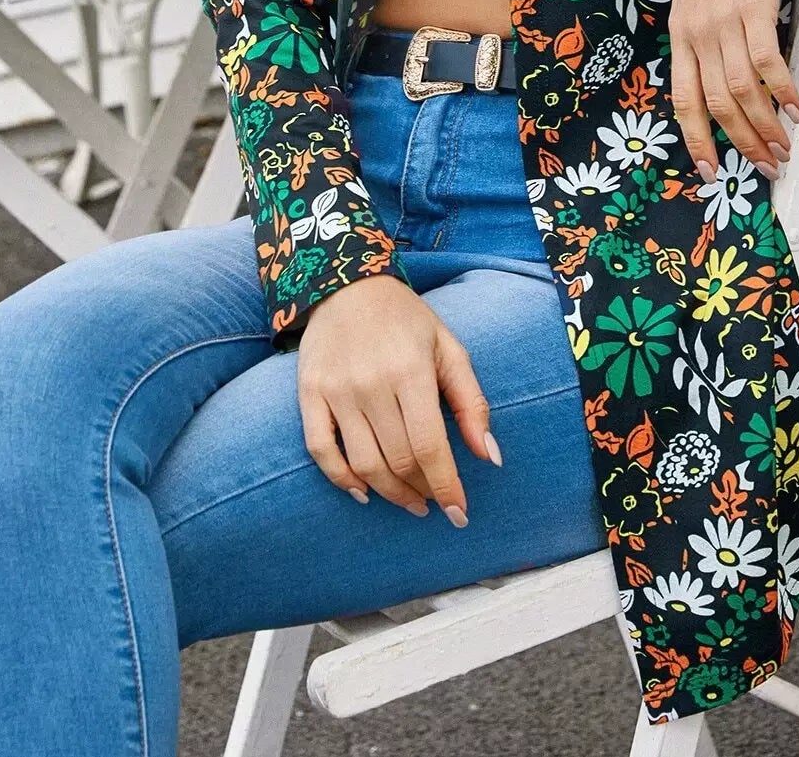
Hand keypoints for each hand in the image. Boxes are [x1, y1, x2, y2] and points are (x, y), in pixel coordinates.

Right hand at [295, 275, 500, 522]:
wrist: (347, 285)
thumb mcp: (448, 349)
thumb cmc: (407, 320)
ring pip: (363, 464)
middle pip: (398, 460)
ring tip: (410, 500)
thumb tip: (489, 458)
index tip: (460, 513)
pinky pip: (321, 451)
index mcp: (411, 370)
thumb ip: (471, 403)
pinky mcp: (309, 394)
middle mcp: (372, 383)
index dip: (447, 486)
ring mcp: (336, 391)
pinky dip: (341, 480)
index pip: (430, 446)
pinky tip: (364, 491)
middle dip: (422, 490)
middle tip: (435, 499)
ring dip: (390, 493)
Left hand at [669, 0, 798, 183]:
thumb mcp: (689, 2)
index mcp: (679, 38)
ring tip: (784, 145)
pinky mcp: (753, 8)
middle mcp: (698, 35)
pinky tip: (796, 106)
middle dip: (743, 143)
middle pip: (718, 104)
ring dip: (766, 125)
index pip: (684, 101)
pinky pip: (768, 61)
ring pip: (743, 90)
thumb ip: (697, 42)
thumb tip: (716, 84)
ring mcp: (724, 23)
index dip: (697, 140)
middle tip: (766, 166)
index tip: (710, 171)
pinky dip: (784, 89)